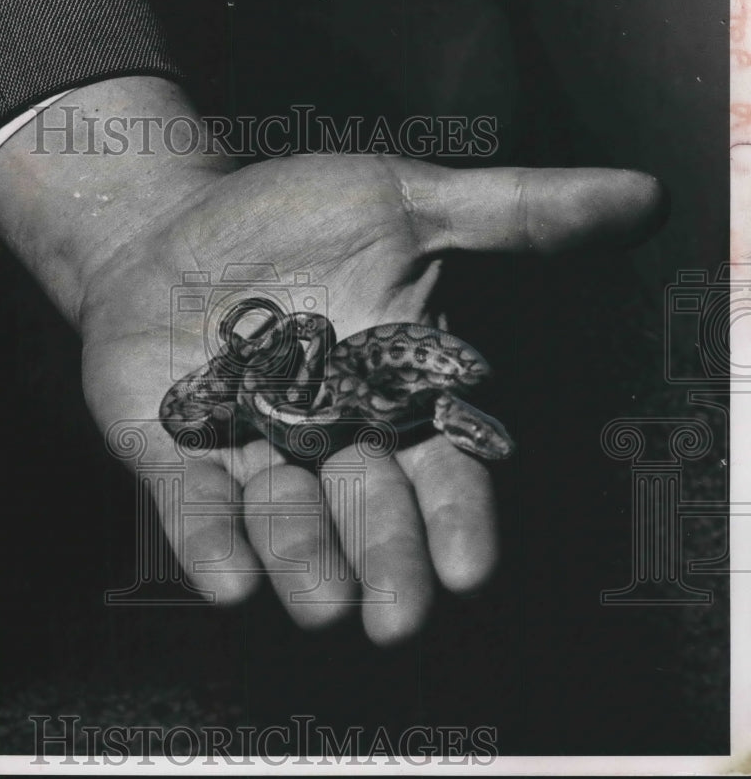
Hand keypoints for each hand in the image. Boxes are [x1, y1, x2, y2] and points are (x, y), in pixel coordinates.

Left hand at [0, 78, 666, 644]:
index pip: (441, 470)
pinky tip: (228, 579)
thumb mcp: (402, 203)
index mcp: (393, 396)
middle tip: (394, 615)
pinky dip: (213, 542)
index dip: (457, 520)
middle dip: (385, 562)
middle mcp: (328, 440)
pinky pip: (196, 510)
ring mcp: (249, 452)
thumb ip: (508, 215)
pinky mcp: (177, 454)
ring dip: (303, 560)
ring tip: (320, 599)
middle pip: (368, 515)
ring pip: (286, 525)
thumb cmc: (291, 216)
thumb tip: (639, 195)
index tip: (468, 568)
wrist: (171, 220)